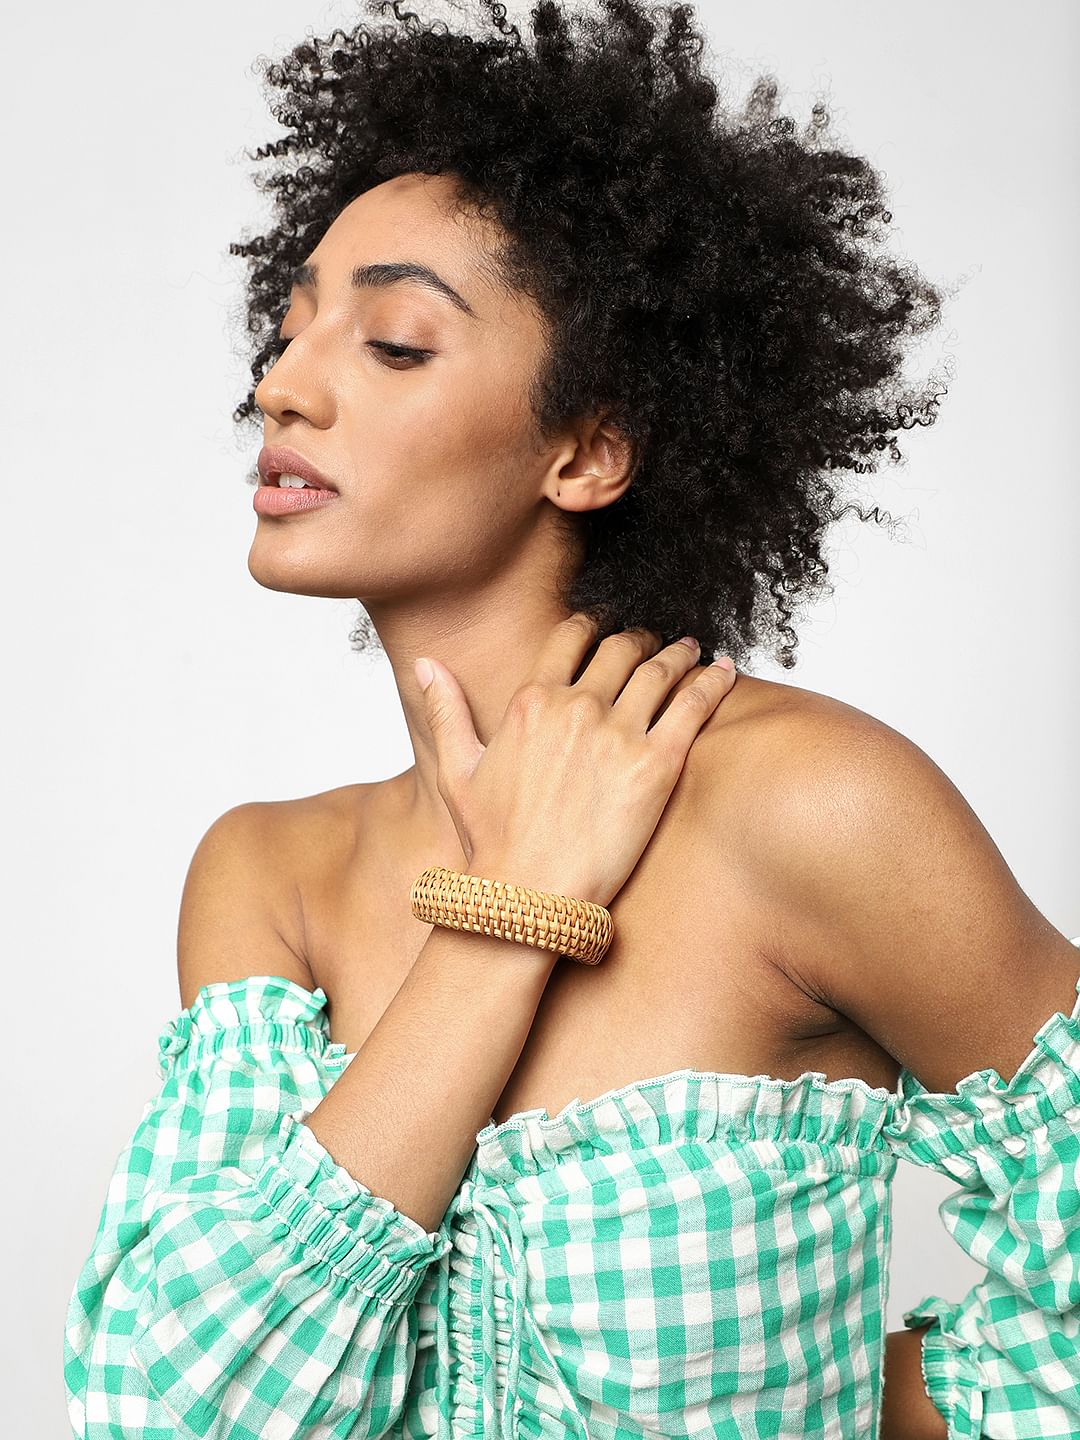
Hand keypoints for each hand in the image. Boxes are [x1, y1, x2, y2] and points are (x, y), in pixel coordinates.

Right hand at [414, 612, 736, 907]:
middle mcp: (576, 707)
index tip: (605, 629)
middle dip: (638, 641)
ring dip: (677, 654)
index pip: (570, 639)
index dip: (592, 626)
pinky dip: (713, 680)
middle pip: (620, 650)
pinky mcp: (657, 765)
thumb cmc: (491, 843)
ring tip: (689, 652)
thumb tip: (424, 663)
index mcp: (532, 701)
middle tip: (652, 644)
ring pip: (660, 670)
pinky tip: (725, 671)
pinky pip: (694, 705)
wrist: (528, 896)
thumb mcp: (457, 771)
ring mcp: (618, 733)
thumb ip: (445, 709)